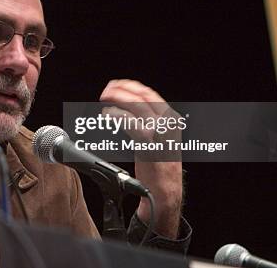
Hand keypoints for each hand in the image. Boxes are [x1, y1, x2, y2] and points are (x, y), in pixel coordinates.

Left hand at [100, 79, 182, 238]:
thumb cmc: (158, 166)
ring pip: (137, 107)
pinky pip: (131, 124)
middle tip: (107, 91)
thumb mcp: (158, 138)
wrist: (166, 191)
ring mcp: (159, 134)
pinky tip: (108, 114)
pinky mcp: (149, 146)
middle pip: (143, 97)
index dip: (131, 87)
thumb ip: (147, 123)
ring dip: (118, 99)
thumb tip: (126, 107)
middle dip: (122, 90)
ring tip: (105, 99)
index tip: (116, 85)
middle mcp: (168, 124)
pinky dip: (118, 116)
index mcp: (171, 120)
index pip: (150, 94)